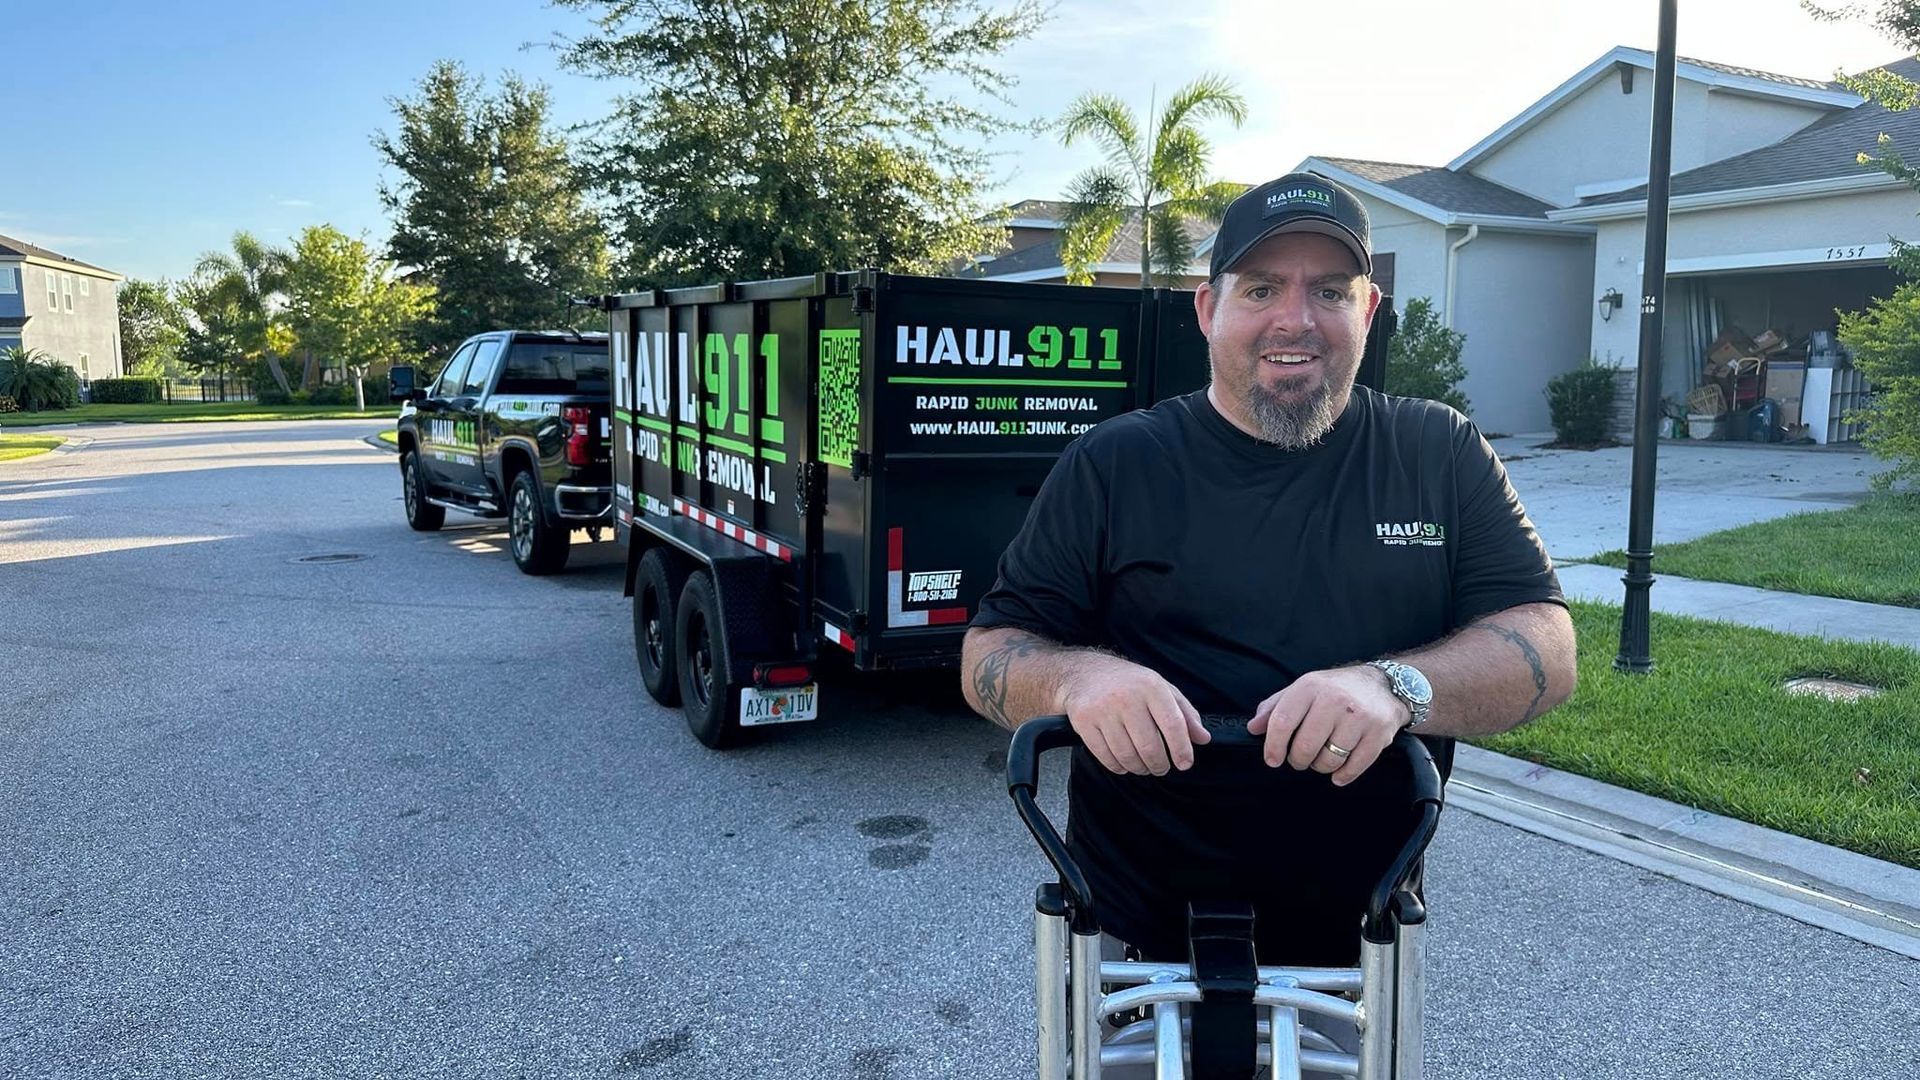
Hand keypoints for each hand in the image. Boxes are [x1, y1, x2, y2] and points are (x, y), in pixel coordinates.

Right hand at [1057, 654, 1211, 775]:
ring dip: (1139, 768)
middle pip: (1149, 746)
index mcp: (1150, 686)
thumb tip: (1203, 738)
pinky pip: (1106, 756)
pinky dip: (1119, 767)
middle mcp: (1126, 697)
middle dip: (1159, 765)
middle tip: (1161, 767)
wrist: (1084, 673)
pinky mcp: (1084, 721)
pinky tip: (1124, 763)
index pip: (1172, 724)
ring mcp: (1102, 709)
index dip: (1182, 749)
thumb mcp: (1161, 688)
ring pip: (1127, 755)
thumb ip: (1185, 712)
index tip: (1185, 763)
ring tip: (1144, 766)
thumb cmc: (1128, 683)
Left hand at [1246, 666, 1408, 785]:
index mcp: (1310, 687)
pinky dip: (1343, 775)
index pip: (1282, 722)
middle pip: (1305, 746)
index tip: (1272, 760)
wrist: (1383, 685)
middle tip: (1300, 759)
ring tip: (1321, 758)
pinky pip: (1354, 766)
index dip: (1273, 746)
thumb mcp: (1303, 689)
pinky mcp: (1378, 733)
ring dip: (1321, 767)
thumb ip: (1275, 707)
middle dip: (1298, 760)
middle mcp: (1335, 700)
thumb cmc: (1335, 690)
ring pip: (1329, 760)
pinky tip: (1338, 772)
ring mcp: (1359, 717)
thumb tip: (1253, 728)